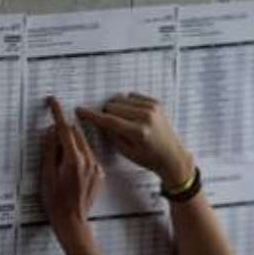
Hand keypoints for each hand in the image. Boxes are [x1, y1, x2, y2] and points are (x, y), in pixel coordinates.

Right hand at [40, 97, 103, 239]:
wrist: (72, 221)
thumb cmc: (56, 201)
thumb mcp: (46, 174)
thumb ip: (50, 149)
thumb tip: (51, 131)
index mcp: (74, 160)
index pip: (65, 129)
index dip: (58, 113)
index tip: (53, 102)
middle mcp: (89, 162)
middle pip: (76, 134)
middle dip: (64, 131)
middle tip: (52, 139)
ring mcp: (96, 168)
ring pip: (84, 144)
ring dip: (73, 143)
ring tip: (62, 160)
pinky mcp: (100, 174)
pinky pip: (90, 156)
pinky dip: (80, 155)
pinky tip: (71, 169)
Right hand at [77, 93, 194, 187]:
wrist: (172, 156)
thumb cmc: (150, 158)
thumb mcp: (126, 152)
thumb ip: (111, 134)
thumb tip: (99, 120)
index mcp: (139, 132)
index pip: (109, 120)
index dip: (92, 115)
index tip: (80, 110)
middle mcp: (146, 117)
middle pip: (112, 106)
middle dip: (106, 113)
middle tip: (110, 124)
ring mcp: (152, 108)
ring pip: (121, 99)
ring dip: (116, 108)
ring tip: (123, 121)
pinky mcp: (155, 103)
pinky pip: (132, 96)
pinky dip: (128, 104)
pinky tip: (133, 116)